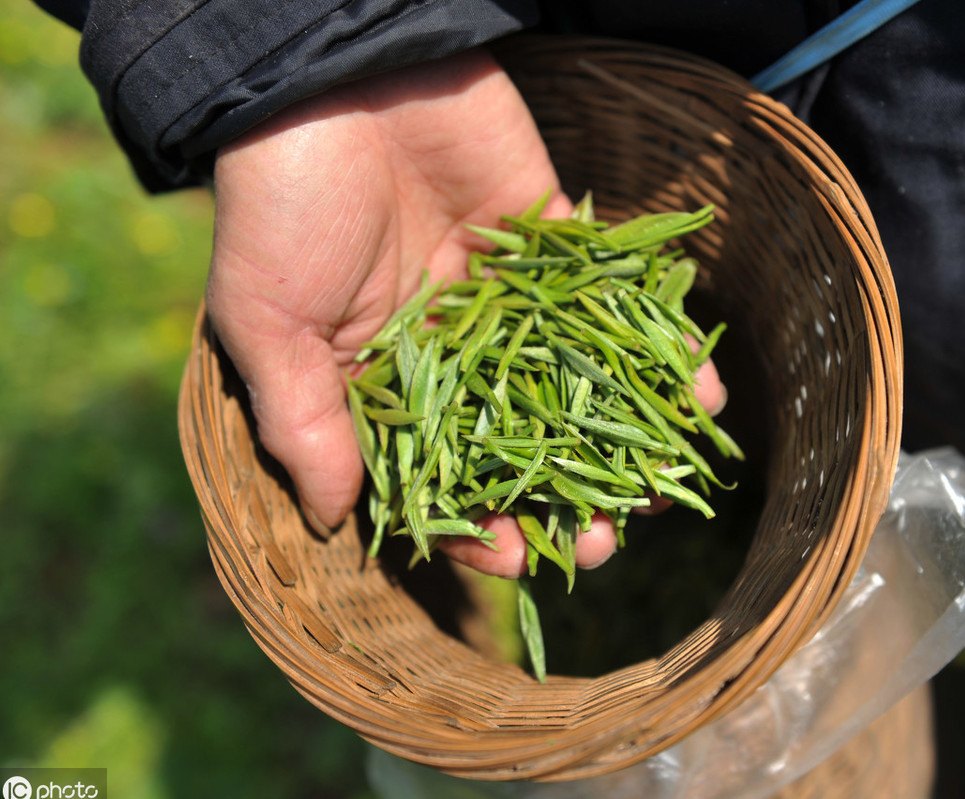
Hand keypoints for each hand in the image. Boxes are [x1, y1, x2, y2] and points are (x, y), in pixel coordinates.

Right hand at [207, 48, 725, 577]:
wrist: (333, 72)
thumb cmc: (280, 202)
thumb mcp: (267, 322)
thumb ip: (305, 422)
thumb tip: (334, 519)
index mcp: (384, 376)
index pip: (439, 473)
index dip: (478, 525)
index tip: (521, 559)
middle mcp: (452, 347)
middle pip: (521, 441)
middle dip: (565, 496)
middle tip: (608, 540)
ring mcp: (506, 298)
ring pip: (577, 384)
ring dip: (624, 437)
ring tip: (665, 488)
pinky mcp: (551, 241)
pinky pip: (613, 303)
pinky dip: (657, 344)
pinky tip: (697, 392)